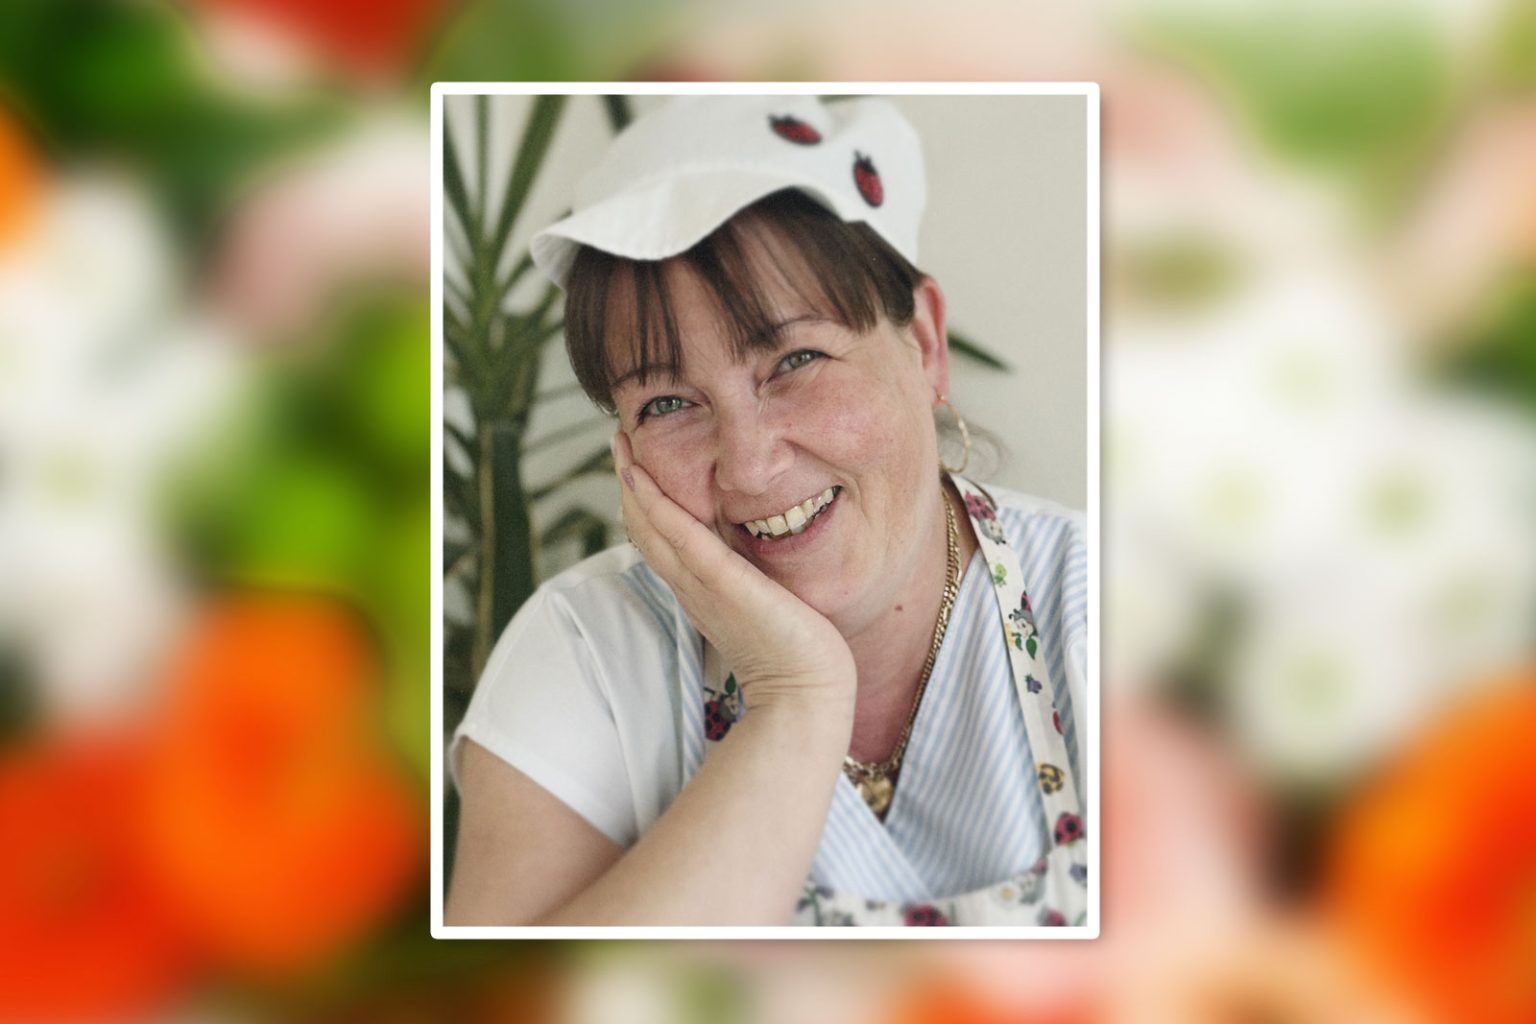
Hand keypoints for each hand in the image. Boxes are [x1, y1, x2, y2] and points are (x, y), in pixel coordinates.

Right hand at [612, 432, 854, 711]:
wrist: (807, 692)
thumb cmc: (796, 652)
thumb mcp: (767, 601)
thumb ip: (752, 575)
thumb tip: (757, 545)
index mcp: (700, 589)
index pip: (661, 538)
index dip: (643, 501)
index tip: (637, 462)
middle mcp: (692, 585)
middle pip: (645, 527)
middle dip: (630, 481)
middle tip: (619, 438)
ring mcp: (702, 584)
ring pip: (652, 527)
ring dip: (633, 483)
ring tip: (621, 443)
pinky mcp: (723, 582)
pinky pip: (680, 537)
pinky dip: (656, 505)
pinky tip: (640, 476)